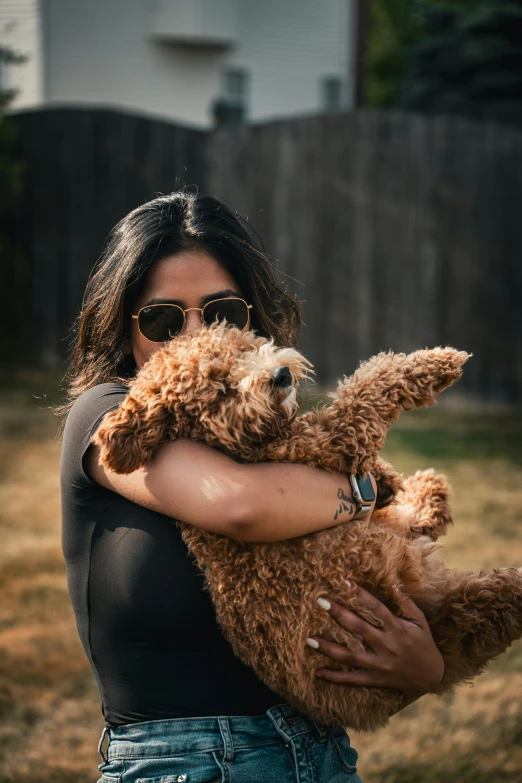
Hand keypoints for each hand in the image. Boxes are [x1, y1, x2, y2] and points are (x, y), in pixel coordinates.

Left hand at [308, 582, 443, 698]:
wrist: (431, 677)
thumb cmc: (424, 644)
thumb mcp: (420, 621)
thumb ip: (406, 603)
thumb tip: (392, 584)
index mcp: (397, 629)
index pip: (377, 608)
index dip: (361, 595)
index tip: (345, 582)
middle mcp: (386, 646)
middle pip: (358, 628)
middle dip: (339, 614)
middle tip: (321, 601)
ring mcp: (379, 665)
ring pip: (350, 656)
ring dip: (329, 648)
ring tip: (309, 639)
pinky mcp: (374, 679)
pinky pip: (351, 679)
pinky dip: (334, 677)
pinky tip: (317, 672)